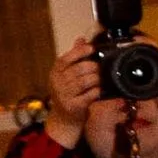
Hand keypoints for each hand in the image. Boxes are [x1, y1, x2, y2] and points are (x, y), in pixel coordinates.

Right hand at [43, 34, 102, 148]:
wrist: (64, 118)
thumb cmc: (68, 93)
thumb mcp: (67, 75)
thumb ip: (74, 58)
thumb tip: (81, 39)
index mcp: (55, 72)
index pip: (66, 59)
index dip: (79, 52)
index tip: (92, 48)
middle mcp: (57, 83)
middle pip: (78, 69)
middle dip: (93, 67)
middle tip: (101, 68)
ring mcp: (64, 95)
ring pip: (85, 82)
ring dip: (97, 79)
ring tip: (101, 79)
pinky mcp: (73, 106)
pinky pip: (89, 95)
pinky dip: (97, 91)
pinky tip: (100, 90)